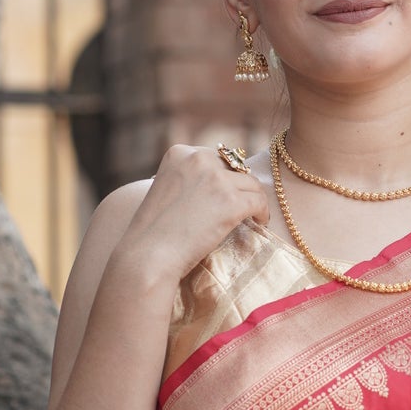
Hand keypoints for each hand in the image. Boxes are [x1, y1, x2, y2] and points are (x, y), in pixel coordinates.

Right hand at [121, 144, 269, 285]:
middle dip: (240, 187)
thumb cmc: (152, 233)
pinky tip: (259, 223)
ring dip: (254, 200)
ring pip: (252, 184)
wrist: (148, 256)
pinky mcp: (231, 201)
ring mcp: (216, 179)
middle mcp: (198, 159)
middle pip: (236, 167)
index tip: (224, 196)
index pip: (215, 157)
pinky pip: (259, 201)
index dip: (223, 178)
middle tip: (242, 206)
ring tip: (253, 217)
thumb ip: (187, 180)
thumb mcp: (164, 191)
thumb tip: (216, 185)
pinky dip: (262, 213)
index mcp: (179, 153)